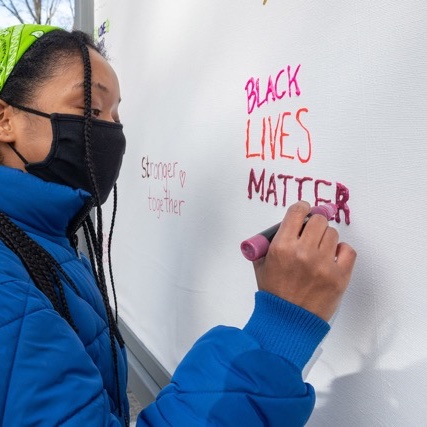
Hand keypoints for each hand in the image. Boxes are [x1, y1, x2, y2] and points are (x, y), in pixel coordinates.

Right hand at [253, 201, 356, 320]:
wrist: (287, 322)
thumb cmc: (275, 294)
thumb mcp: (261, 264)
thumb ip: (269, 243)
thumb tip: (285, 226)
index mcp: (282, 247)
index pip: (297, 212)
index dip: (301, 208)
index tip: (304, 210)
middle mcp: (303, 252)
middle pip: (318, 219)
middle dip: (314, 223)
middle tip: (312, 232)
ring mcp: (323, 264)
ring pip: (332, 233)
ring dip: (326, 238)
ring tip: (319, 250)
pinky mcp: (339, 276)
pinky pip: (348, 250)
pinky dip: (341, 251)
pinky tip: (332, 258)